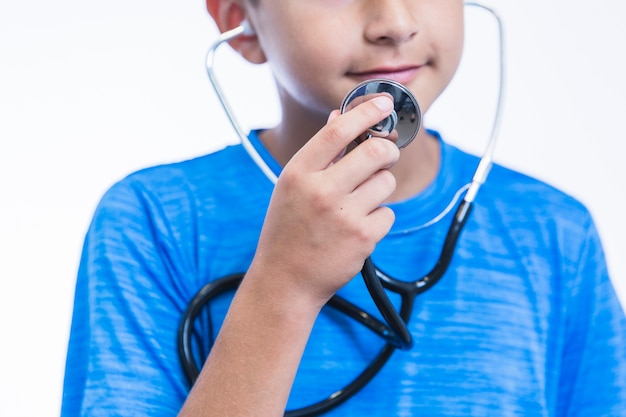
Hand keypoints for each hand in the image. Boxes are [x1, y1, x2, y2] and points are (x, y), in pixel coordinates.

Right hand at [249, 95, 399, 307]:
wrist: (285, 280)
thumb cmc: (288, 229)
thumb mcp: (292, 186)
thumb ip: (319, 152)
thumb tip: (341, 116)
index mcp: (299, 173)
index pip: (338, 129)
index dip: (366, 111)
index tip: (383, 103)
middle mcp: (321, 191)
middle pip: (376, 151)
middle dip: (386, 151)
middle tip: (383, 157)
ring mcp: (344, 215)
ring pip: (386, 182)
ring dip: (379, 189)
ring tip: (358, 203)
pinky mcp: (364, 238)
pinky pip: (388, 213)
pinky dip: (378, 219)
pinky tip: (357, 229)